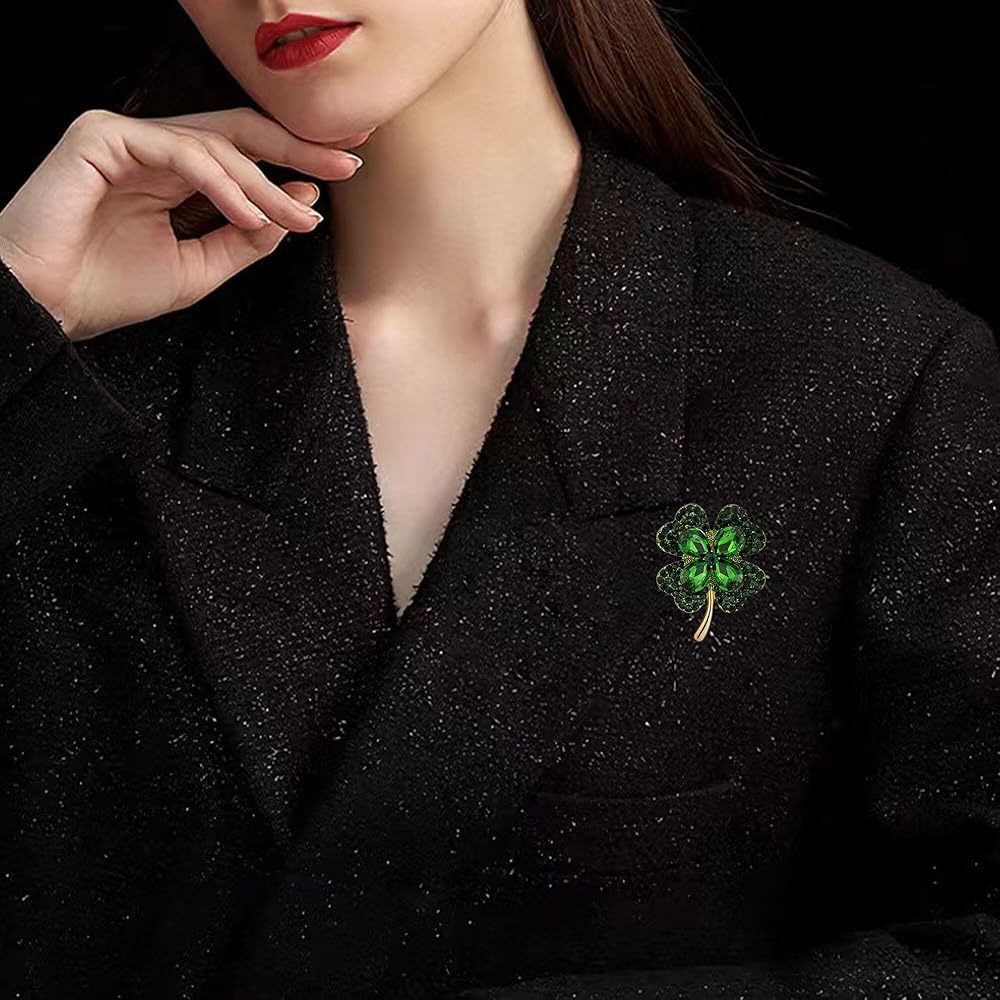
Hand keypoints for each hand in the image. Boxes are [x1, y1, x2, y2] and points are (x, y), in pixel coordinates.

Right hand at [0, 106, 370, 341]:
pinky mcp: (101, 137)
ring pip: (215, 146)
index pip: (242, 155)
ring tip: (297, 217)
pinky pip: (177, 152)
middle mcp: (152, 149)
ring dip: (263, 184)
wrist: (46, 305)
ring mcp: (126, 138)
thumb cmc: (109, 288)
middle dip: (295, 147)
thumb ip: (245, 239)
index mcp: (172, 176)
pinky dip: (219, 182)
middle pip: (238, 133)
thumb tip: (300, 205)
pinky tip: (248, 212)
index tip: (339, 176)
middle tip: (346, 163)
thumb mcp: (198, 269)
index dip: (292, 160)